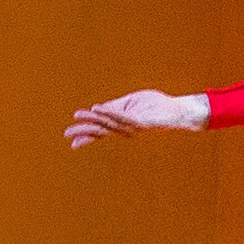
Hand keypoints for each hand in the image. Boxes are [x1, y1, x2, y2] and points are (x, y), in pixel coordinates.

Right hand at [65, 90, 210, 148]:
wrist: (176, 110)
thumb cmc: (155, 105)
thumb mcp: (130, 102)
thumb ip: (115, 106)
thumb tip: (97, 109)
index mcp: (121, 124)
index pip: (101, 130)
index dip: (86, 134)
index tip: (71, 141)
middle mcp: (125, 128)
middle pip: (101, 130)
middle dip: (84, 132)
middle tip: (67, 135)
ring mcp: (133, 126)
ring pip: (109, 123)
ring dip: (93, 119)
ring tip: (78, 116)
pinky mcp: (142, 121)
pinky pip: (122, 116)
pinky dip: (109, 113)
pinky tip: (98, 109)